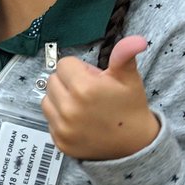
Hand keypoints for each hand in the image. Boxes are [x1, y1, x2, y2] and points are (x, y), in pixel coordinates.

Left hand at [41, 36, 159, 159]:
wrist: (134, 145)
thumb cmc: (130, 108)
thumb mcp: (129, 79)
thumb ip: (125, 55)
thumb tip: (136, 39)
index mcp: (84, 88)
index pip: (64, 64)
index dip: (80, 69)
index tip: (94, 80)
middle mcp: (69, 108)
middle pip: (52, 80)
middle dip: (68, 82)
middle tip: (88, 93)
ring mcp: (62, 127)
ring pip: (47, 99)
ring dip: (60, 99)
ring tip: (81, 106)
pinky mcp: (59, 141)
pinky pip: (49, 120)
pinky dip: (59, 118)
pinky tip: (78, 121)